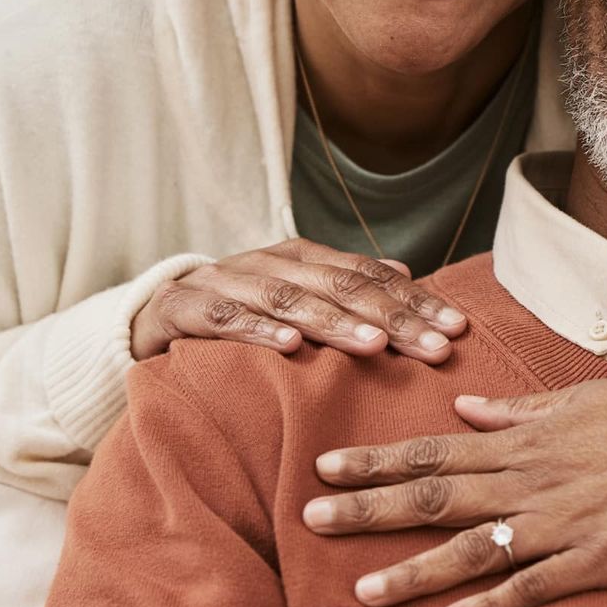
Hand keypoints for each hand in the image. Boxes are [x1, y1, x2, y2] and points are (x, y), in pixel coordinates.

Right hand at [129, 239, 468, 362]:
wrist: (148, 315)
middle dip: (391, 316)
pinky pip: (224, 320)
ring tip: (375, 345)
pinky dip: (258, 331)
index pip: (368, 275)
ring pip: (288, 299)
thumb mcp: (293, 297)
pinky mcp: (183, 310)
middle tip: (435, 346)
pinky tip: (291, 348)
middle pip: (339, 285)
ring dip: (335, 322)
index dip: (415, 301)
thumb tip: (408, 272)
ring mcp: (225, 283)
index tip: (458, 330)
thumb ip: (345, 285)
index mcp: (300, 258)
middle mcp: (268, 263)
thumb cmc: (237, 314)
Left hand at [302, 364, 606, 606]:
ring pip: (474, 548)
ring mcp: (562, 522)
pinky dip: (492, 603)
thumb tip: (462, 411)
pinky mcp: (596, 558)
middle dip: (369, 510)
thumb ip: (517, 412)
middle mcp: (531, 480)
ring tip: (363, 590)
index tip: (324, 468)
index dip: (376, 462)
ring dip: (416, 569)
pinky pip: (534, 585)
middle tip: (310, 522)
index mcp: (524, 441)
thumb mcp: (578, 399)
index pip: (433, 450)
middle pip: (436, 496)